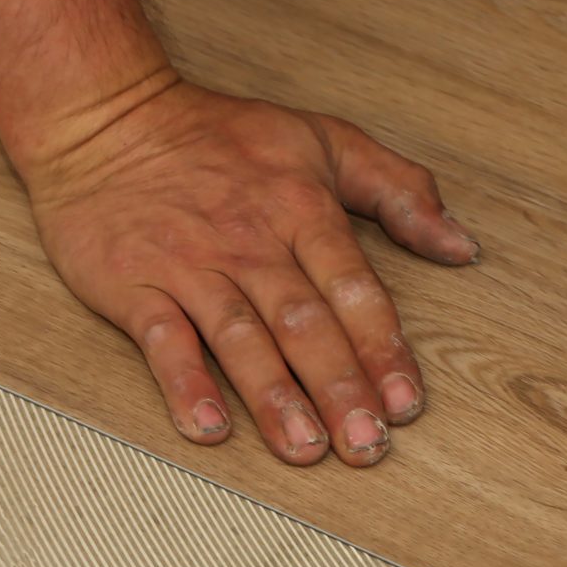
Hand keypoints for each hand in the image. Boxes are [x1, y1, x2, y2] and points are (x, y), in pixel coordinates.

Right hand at [24, 79, 480, 465]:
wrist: (104, 117)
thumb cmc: (221, 135)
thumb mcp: (324, 140)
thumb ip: (400, 190)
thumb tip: (461, 245)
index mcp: (302, 208)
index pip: (354, 289)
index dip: (382, 348)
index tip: (407, 404)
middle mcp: (250, 242)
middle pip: (305, 324)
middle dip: (340, 388)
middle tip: (367, 446)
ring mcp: (190, 266)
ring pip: (241, 338)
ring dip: (275, 398)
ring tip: (305, 449)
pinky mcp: (133, 284)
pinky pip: (162, 339)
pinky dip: (184, 383)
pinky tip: (208, 427)